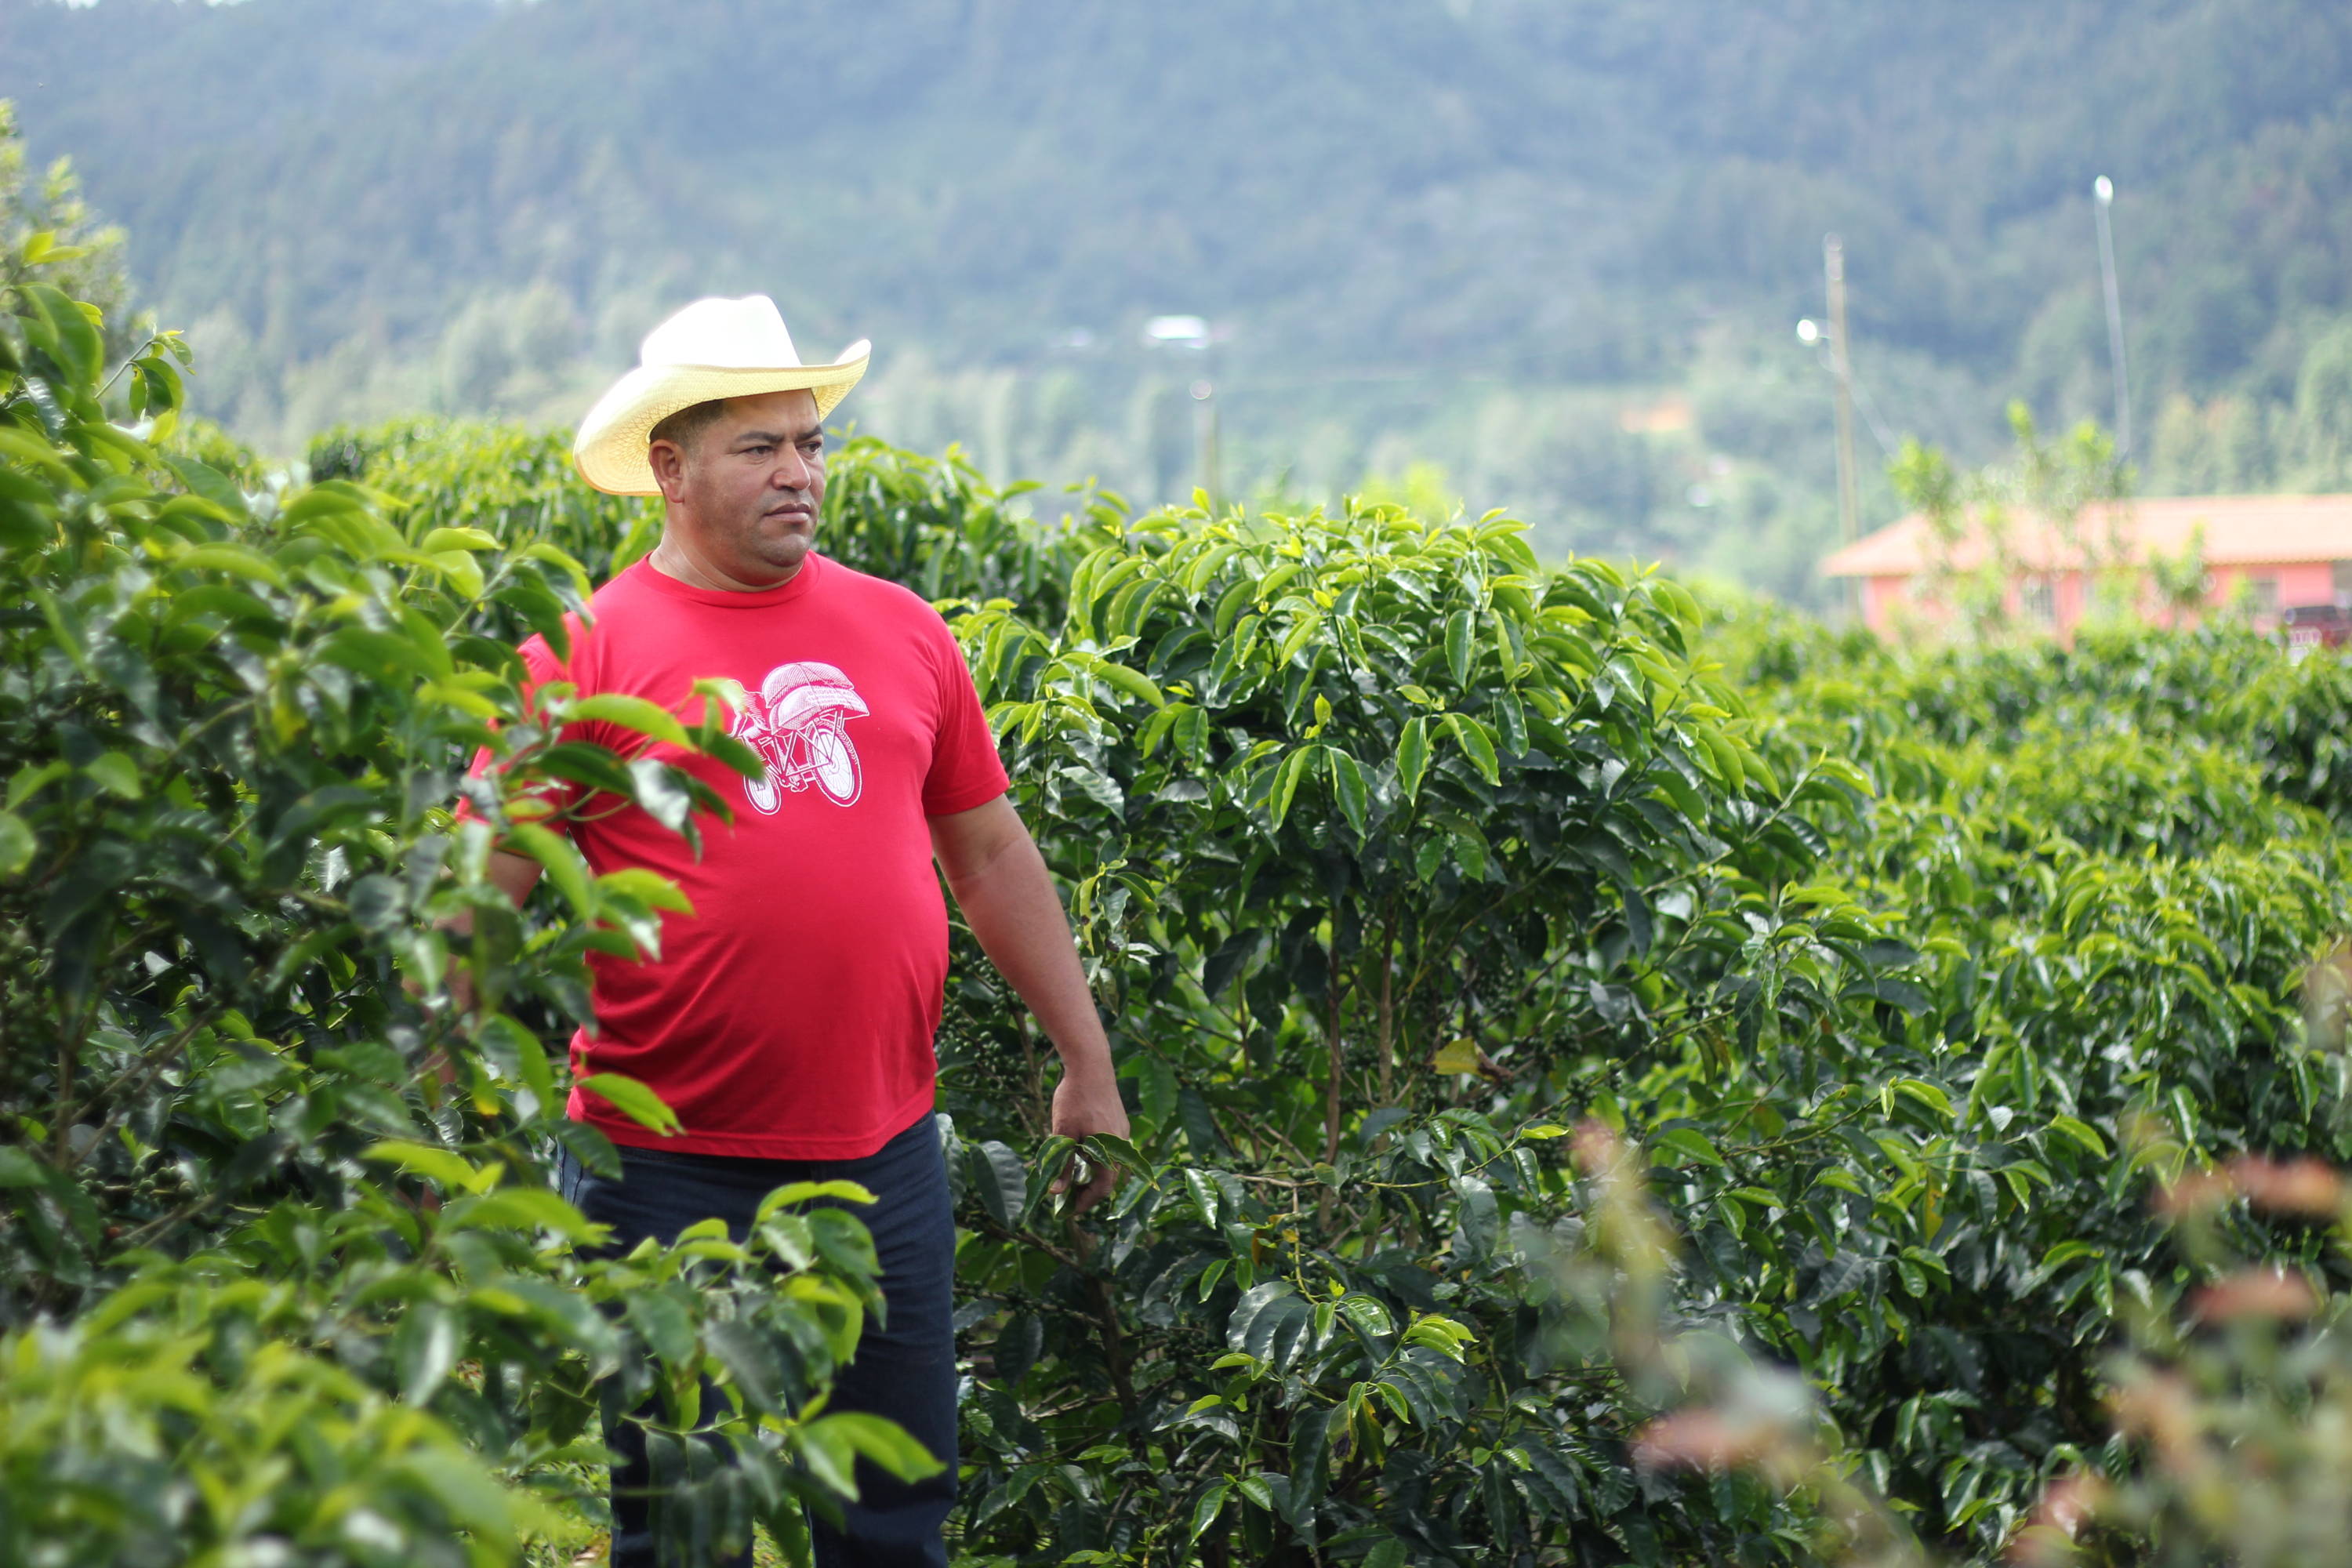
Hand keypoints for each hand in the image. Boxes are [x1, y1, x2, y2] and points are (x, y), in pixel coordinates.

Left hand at [1049, 1071, 1130, 1216]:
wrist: (1091, 1064)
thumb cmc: (1074, 1098)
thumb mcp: (1063, 1134)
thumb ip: (1062, 1165)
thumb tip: (1056, 1193)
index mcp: (1109, 1150)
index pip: (1103, 1188)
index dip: (1086, 1202)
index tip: (1068, 1210)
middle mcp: (1121, 1144)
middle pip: (1109, 1178)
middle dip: (1088, 1190)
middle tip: (1067, 1195)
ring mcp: (1122, 1132)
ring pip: (1109, 1162)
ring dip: (1092, 1172)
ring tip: (1071, 1174)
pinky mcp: (1118, 1121)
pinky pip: (1110, 1148)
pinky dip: (1096, 1157)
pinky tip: (1079, 1149)